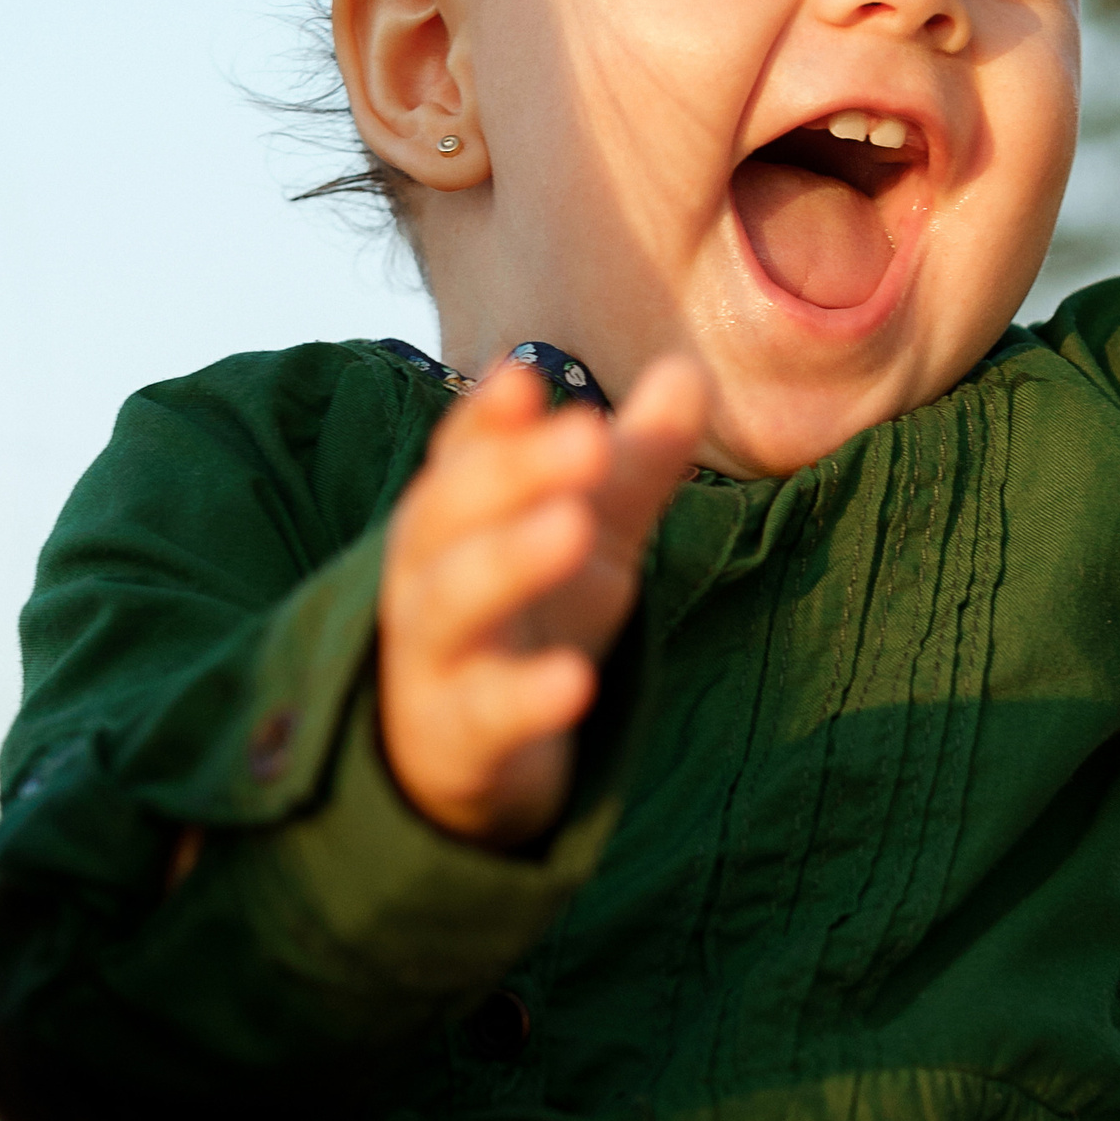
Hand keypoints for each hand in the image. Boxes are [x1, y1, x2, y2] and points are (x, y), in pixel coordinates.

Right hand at [378, 351, 706, 845]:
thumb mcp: (592, 532)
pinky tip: (575, 682)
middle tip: (588, 435)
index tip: (526, 376)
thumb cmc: (533, 614)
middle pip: (451, 511)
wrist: (469, 753)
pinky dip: (524, 698)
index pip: (462, 452)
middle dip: (514, 469)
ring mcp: (434, 655)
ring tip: (572, 525)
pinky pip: (483, 713)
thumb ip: (636, 459)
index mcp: (457, 513)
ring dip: (508, 559)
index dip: (490, 417)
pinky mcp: (455, 736)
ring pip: (452, 601)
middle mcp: (430, 572)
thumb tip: (689, 368)